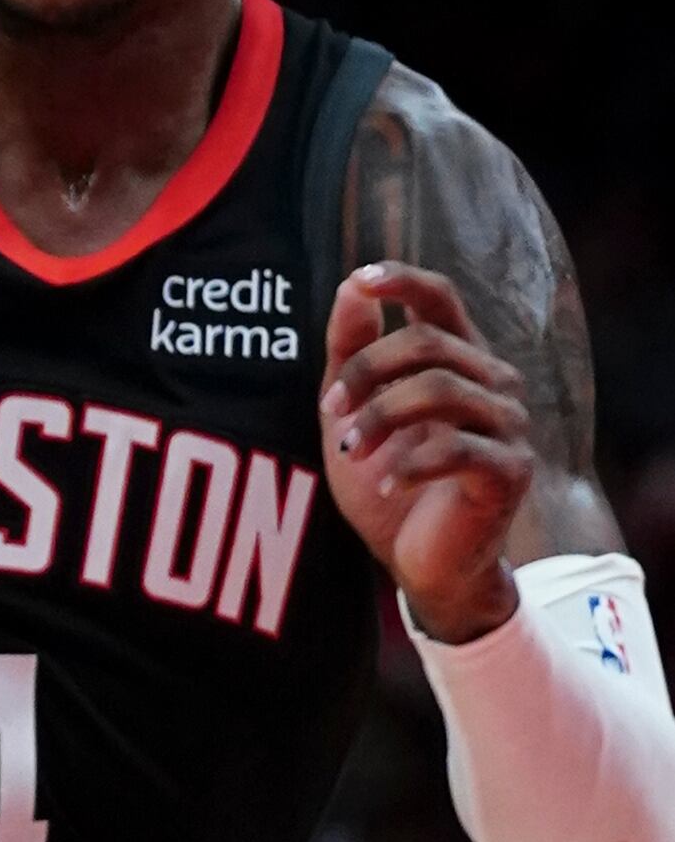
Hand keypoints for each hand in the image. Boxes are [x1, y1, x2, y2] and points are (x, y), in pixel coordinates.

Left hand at [320, 262, 530, 642]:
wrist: (420, 561)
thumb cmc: (389, 479)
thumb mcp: (355, 411)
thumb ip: (352, 351)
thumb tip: (352, 287)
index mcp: (459, 360)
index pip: (442, 299)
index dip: (404, 281)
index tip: (360, 280)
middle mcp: (494, 383)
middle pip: (428, 342)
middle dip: (365, 371)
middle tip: (329, 411)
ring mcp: (509, 426)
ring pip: (440, 389)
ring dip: (380, 418)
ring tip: (351, 451)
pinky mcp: (511, 470)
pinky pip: (456, 447)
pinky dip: (406, 464)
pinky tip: (384, 483)